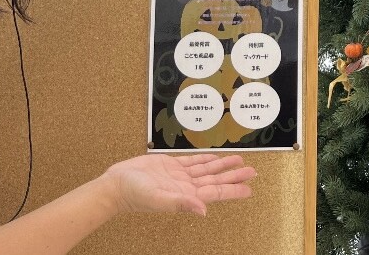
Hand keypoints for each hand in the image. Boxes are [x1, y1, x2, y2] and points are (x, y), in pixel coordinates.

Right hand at [100, 153, 255, 215]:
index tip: (249, 188)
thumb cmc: (134, 195)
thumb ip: (181, 204)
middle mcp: (186, 186)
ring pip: (207, 169)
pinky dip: (205, 159)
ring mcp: (179, 176)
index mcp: (186, 196)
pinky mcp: (170, 166)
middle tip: (252, 171)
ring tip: (240, 161)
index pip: (215, 192)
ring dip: (223, 165)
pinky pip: (193, 162)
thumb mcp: (158, 200)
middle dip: (234, 176)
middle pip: (216, 180)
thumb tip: (203, 211)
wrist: (116, 185)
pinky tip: (215, 157)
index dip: (233, 190)